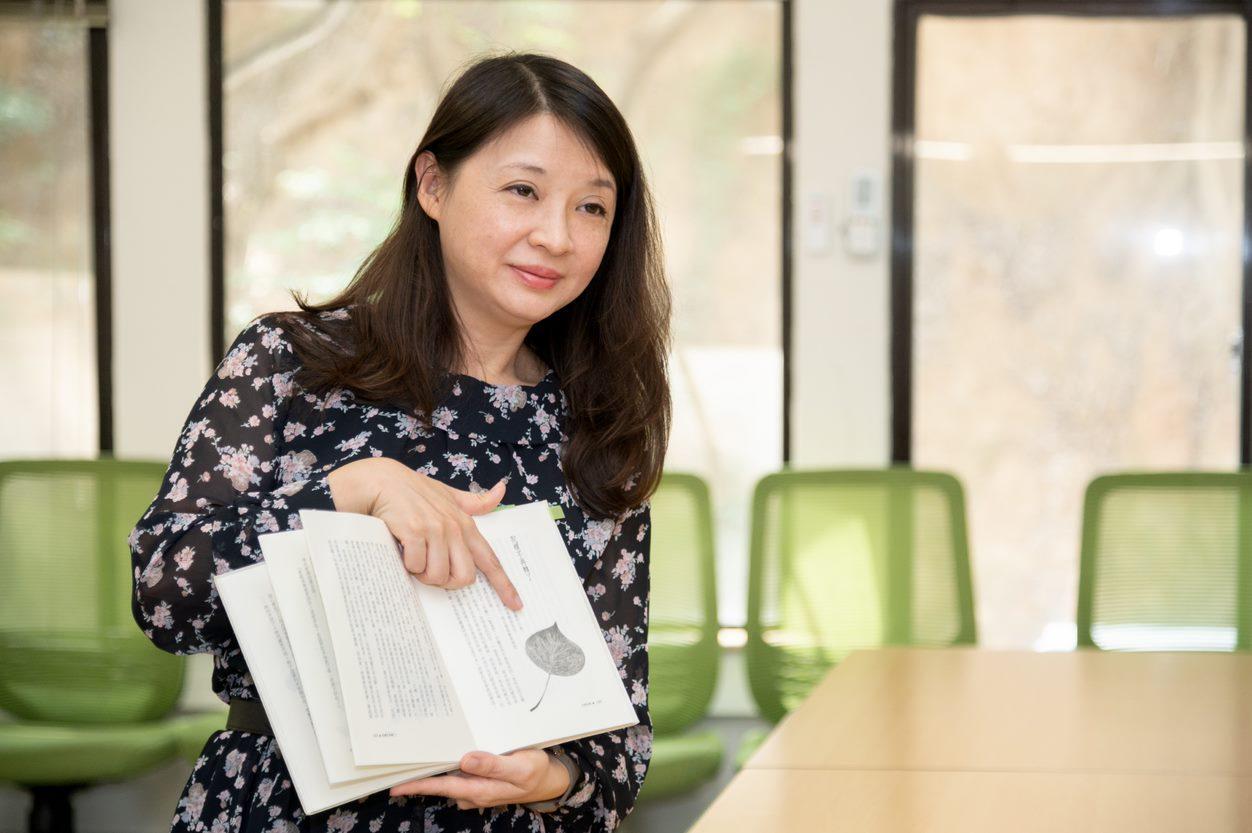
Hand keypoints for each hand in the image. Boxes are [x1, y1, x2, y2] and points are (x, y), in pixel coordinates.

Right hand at [326, 458, 521, 610]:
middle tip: (430, 572)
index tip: (515, 605)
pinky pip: (416, 566)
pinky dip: (407, 565)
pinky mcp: (416, 531)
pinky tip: (401, 550)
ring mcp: (436, 529)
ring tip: (413, 556)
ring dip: (422, 574)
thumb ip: (473, 501)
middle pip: (464, 577)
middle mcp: (454, 528)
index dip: (504, 585)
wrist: (380, 481)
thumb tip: (501, 491)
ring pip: (438, 575)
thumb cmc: (412, 490)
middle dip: (447, 582)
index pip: (490, 559)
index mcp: (465, 524)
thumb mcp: (447, 494)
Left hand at [388, 748, 569, 810]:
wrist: (547, 780)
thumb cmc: (535, 772)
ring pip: (448, 776)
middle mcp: (472, 791)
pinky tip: (444, 748)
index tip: (396, 786)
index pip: (443, 787)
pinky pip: (458, 771)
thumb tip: (466, 760)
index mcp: (480, 790)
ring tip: (415, 748)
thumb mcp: (520, 767)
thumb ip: (493, 765)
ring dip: (433, 765)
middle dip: (420, 773)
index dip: (419, 786)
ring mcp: (474, 787)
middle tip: (397, 759)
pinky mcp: (477, 779)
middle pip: (440, 783)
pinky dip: (448, 761)